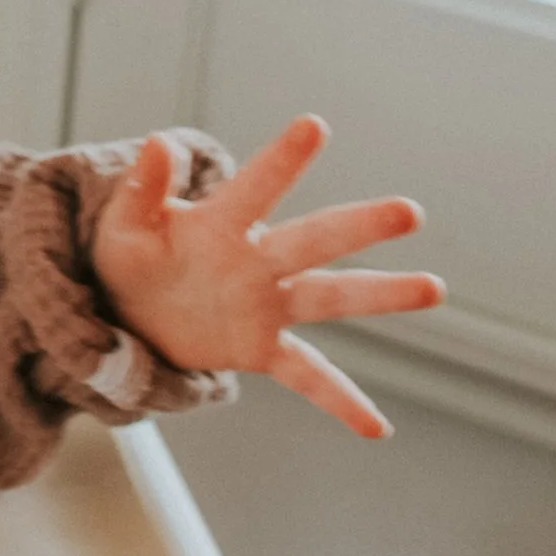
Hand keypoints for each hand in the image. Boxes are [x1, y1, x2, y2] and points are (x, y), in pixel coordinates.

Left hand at [88, 114, 442, 441]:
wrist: (127, 312)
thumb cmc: (131, 258)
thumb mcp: (122, 226)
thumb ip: (141, 190)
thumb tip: (155, 142)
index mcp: (219, 223)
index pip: (255, 188)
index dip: (281, 160)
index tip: (315, 126)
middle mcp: (255, 260)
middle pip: (314, 240)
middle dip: (359, 226)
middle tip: (410, 211)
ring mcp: (265, 305)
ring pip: (329, 298)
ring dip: (380, 294)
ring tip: (433, 288)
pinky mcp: (261, 348)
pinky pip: (309, 376)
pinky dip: (341, 401)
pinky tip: (378, 429)